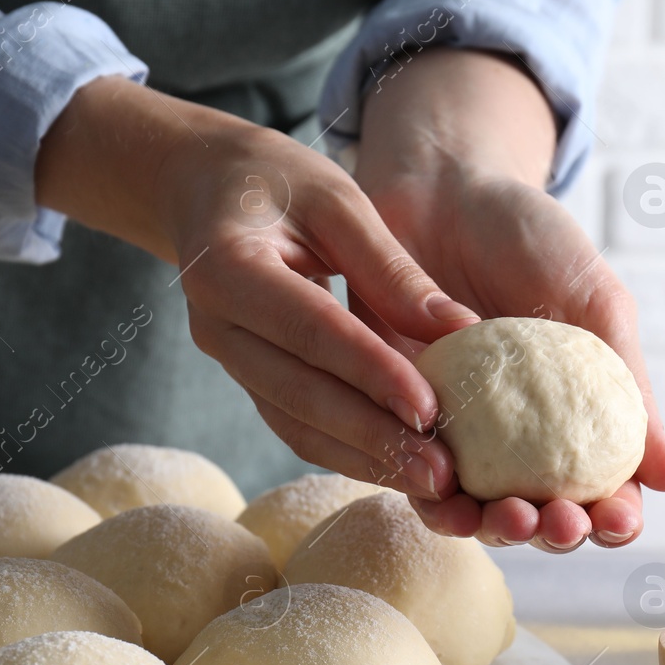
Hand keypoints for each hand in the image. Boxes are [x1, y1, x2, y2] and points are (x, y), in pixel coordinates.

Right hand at [34, 76, 477, 499]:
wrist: (203, 188)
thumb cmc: (276, 179)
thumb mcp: (337, 200)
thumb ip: (392, 267)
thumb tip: (461, 332)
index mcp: (227, 266)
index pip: (310, 330)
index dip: (370, 372)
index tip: (431, 408)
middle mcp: (216, 325)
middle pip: (300, 395)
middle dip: (374, 439)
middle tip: (443, 475)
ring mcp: (226, 360)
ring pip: (297, 426)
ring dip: (366, 460)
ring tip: (434, 484)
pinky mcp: (249, 380)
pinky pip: (297, 427)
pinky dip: (349, 452)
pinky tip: (401, 469)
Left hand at [354, 50, 664, 550]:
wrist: (439, 184)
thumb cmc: (528, 235)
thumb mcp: (593, 302)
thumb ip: (627, 385)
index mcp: (577, 416)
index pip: (601, 492)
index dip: (610, 520)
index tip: (612, 519)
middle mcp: (517, 437)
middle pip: (538, 514)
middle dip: (550, 534)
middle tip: (554, 521)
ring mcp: (455, 430)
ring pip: (471, 507)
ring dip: (488, 527)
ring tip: (500, 516)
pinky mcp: (393, 413)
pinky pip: (404, 467)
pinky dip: (421, 487)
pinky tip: (438, 486)